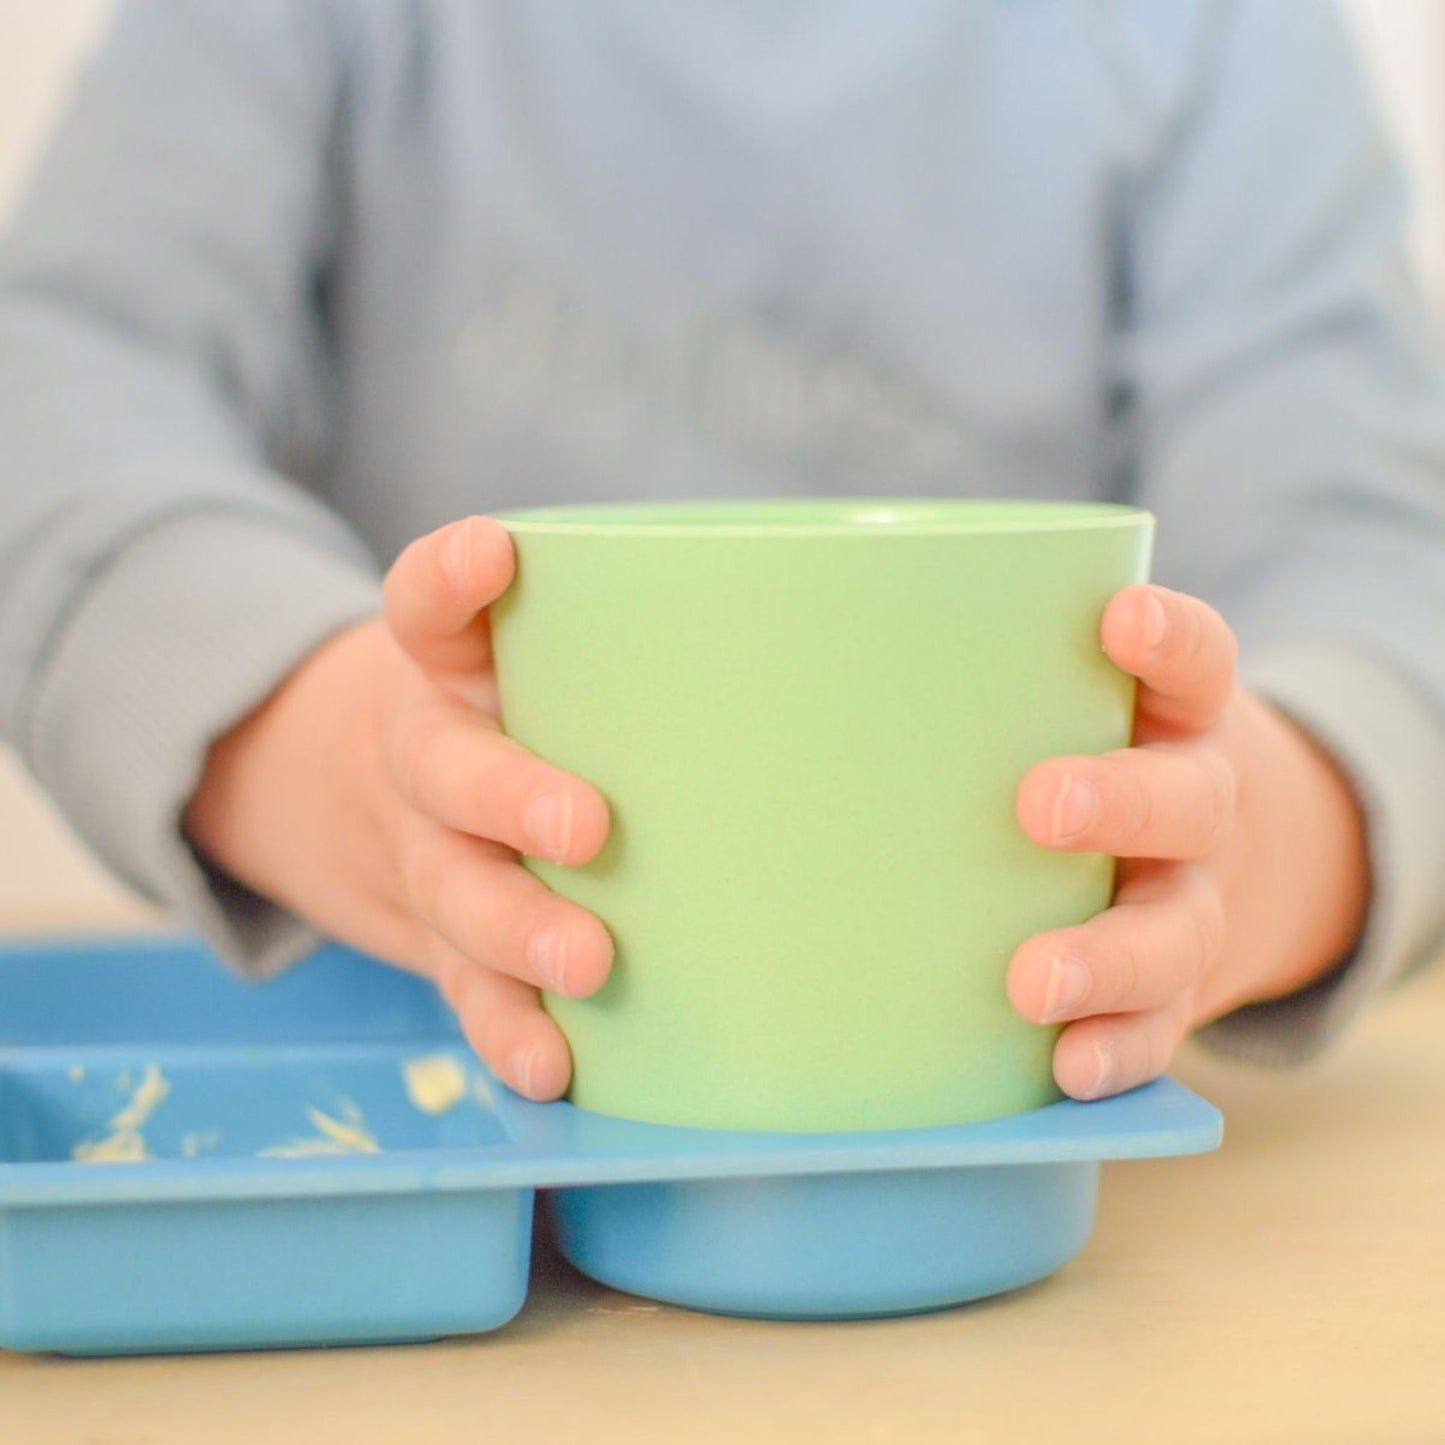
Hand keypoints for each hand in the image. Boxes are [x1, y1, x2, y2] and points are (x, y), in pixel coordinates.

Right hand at [184, 516, 612, 1099]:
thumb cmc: (543, 720)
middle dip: (511, 795)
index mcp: (456, 670)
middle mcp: (433, 757)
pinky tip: (552, 1065)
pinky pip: (466, 990)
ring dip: (516, 929)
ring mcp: (433, 857)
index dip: (450, 577)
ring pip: (455, 891)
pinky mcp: (447, 944)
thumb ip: (666, 652)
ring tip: (586, 964)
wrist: (411, 809)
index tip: (495, 553)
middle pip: (447, 767)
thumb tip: (886, 655)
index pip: (428, 604)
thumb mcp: (566, 663)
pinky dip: (506, 1030)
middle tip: (587, 828)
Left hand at [1008, 584, 1369, 1099]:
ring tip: (1033, 980)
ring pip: (1172, 928)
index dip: (1166, 638)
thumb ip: (1003, 680)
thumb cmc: (1116, 755)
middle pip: (1181, 799)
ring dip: (1107, 955)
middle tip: (1041, 805)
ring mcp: (1199, 904)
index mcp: (1180, 720)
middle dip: (1119, 801)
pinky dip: (1116, 1047)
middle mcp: (1200, 806)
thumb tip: (845, 663)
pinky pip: (1158, 1025)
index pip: (1194, 664)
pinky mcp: (1181, 988)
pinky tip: (1067, 1067)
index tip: (1118, 616)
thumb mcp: (1093, 702)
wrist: (1233, 851)